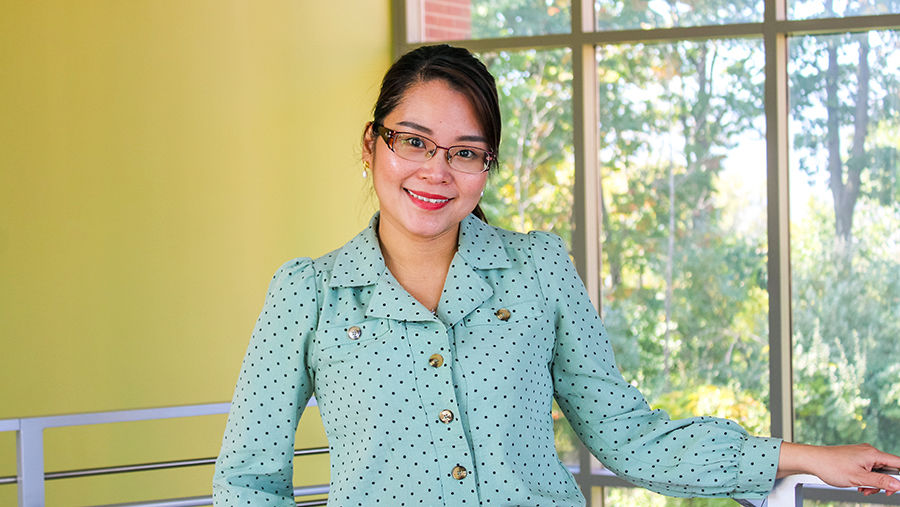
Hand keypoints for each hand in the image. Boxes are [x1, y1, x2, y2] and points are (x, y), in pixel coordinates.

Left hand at [778, 442, 899, 495]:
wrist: (812, 460)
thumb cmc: (831, 466)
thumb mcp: (859, 478)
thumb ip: (880, 481)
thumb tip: (898, 484)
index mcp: (872, 454)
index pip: (898, 463)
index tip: (898, 487)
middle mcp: (869, 451)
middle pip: (888, 469)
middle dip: (883, 483)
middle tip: (873, 491)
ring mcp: (862, 454)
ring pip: (877, 471)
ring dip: (873, 483)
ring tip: (861, 488)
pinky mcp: (855, 457)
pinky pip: (868, 470)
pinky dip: (865, 479)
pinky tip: (857, 484)